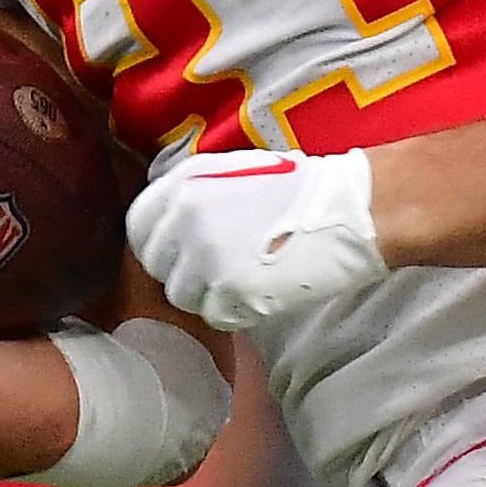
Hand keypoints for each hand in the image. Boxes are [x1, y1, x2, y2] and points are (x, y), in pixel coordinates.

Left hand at [128, 144, 386, 328]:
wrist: (347, 210)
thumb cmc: (299, 188)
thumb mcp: (233, 171)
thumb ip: (194, 194)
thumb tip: (169, 222)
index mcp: (183, 184)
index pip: (138, 226)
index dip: (157, 244)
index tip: (178, 252)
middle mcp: (186, 219)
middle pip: (157, 265)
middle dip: (182, 271)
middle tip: (214, 271)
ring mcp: (207, 258)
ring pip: (182, 295)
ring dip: (206, 294)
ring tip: (238, 283)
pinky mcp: (232, 291)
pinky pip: (214, 315)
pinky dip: (233, 311)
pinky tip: (257, 294)